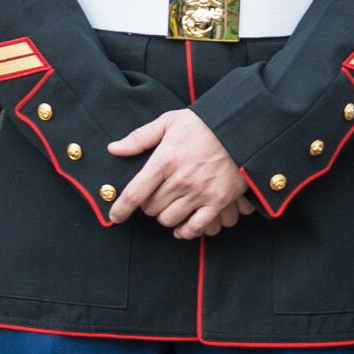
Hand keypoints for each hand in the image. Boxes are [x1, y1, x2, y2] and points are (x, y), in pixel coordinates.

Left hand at [105, 107, 247, 238]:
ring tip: (169, 206)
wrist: (240, 128)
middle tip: (155, 196)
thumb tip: (114, 149)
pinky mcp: (218, 201)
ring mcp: (200, 192)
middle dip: (148, 205)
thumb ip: (140, 137)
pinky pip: (196, 227)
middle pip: (151, 208)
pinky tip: (182, 227)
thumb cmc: (203, 124)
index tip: (115, 216)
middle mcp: (181, 180)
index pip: (135, 193)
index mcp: (165, 160)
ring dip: (165, 216)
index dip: (121, 208)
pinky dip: (186, 231)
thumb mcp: (169, 122)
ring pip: (169, 219)